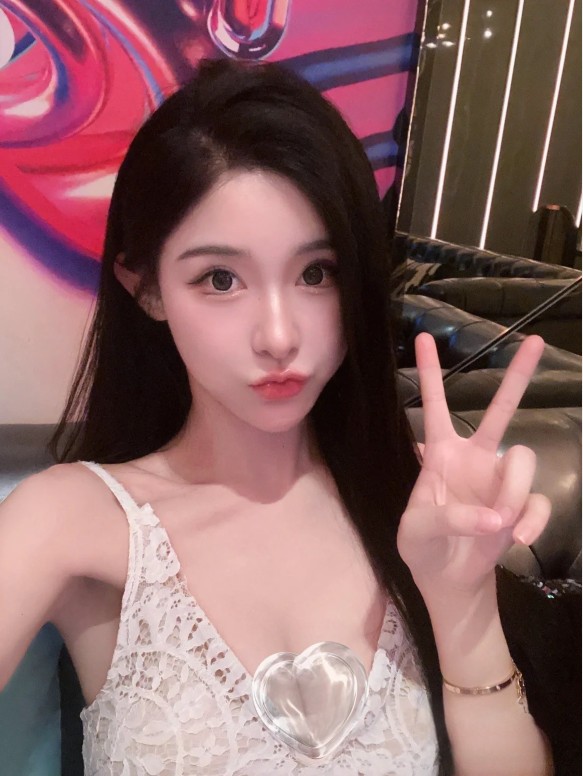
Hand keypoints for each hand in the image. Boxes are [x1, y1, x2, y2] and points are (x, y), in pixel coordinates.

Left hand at [397, 333, 550, 599]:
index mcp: (441, 453)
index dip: (429, 373)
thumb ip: (449, 518)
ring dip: (514, 493)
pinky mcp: (521, 506)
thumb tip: (495, 517)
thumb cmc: (422, 546)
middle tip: (534, 341)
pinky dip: (531, 522)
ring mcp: (501, 480)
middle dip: (517, 377)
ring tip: (498, 525)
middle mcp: (475, 457)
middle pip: (499, 410)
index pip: (435, 406)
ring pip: (523, 460)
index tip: (424, 337)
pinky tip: (515, 540)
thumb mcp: (417, 530)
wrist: (447, 577)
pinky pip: (539, 503)